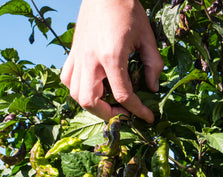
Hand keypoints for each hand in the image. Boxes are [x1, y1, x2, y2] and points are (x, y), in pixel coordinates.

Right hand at [61, 0, 163, 122]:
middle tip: (125, 114)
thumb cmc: (128, 11)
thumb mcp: (148, 38)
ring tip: (110, 104)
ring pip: (75, 94)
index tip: (148, 118)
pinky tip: (94, 88)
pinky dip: (78, 90)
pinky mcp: (73, 52)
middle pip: (90, 102)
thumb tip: (152, 88)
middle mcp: (90, 60)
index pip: (122, 95)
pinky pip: (68, 79)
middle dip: (109, 115)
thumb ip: (153, 65)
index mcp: (111, 56)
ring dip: (93, 105)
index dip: (138, 111)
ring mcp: (78, 56)